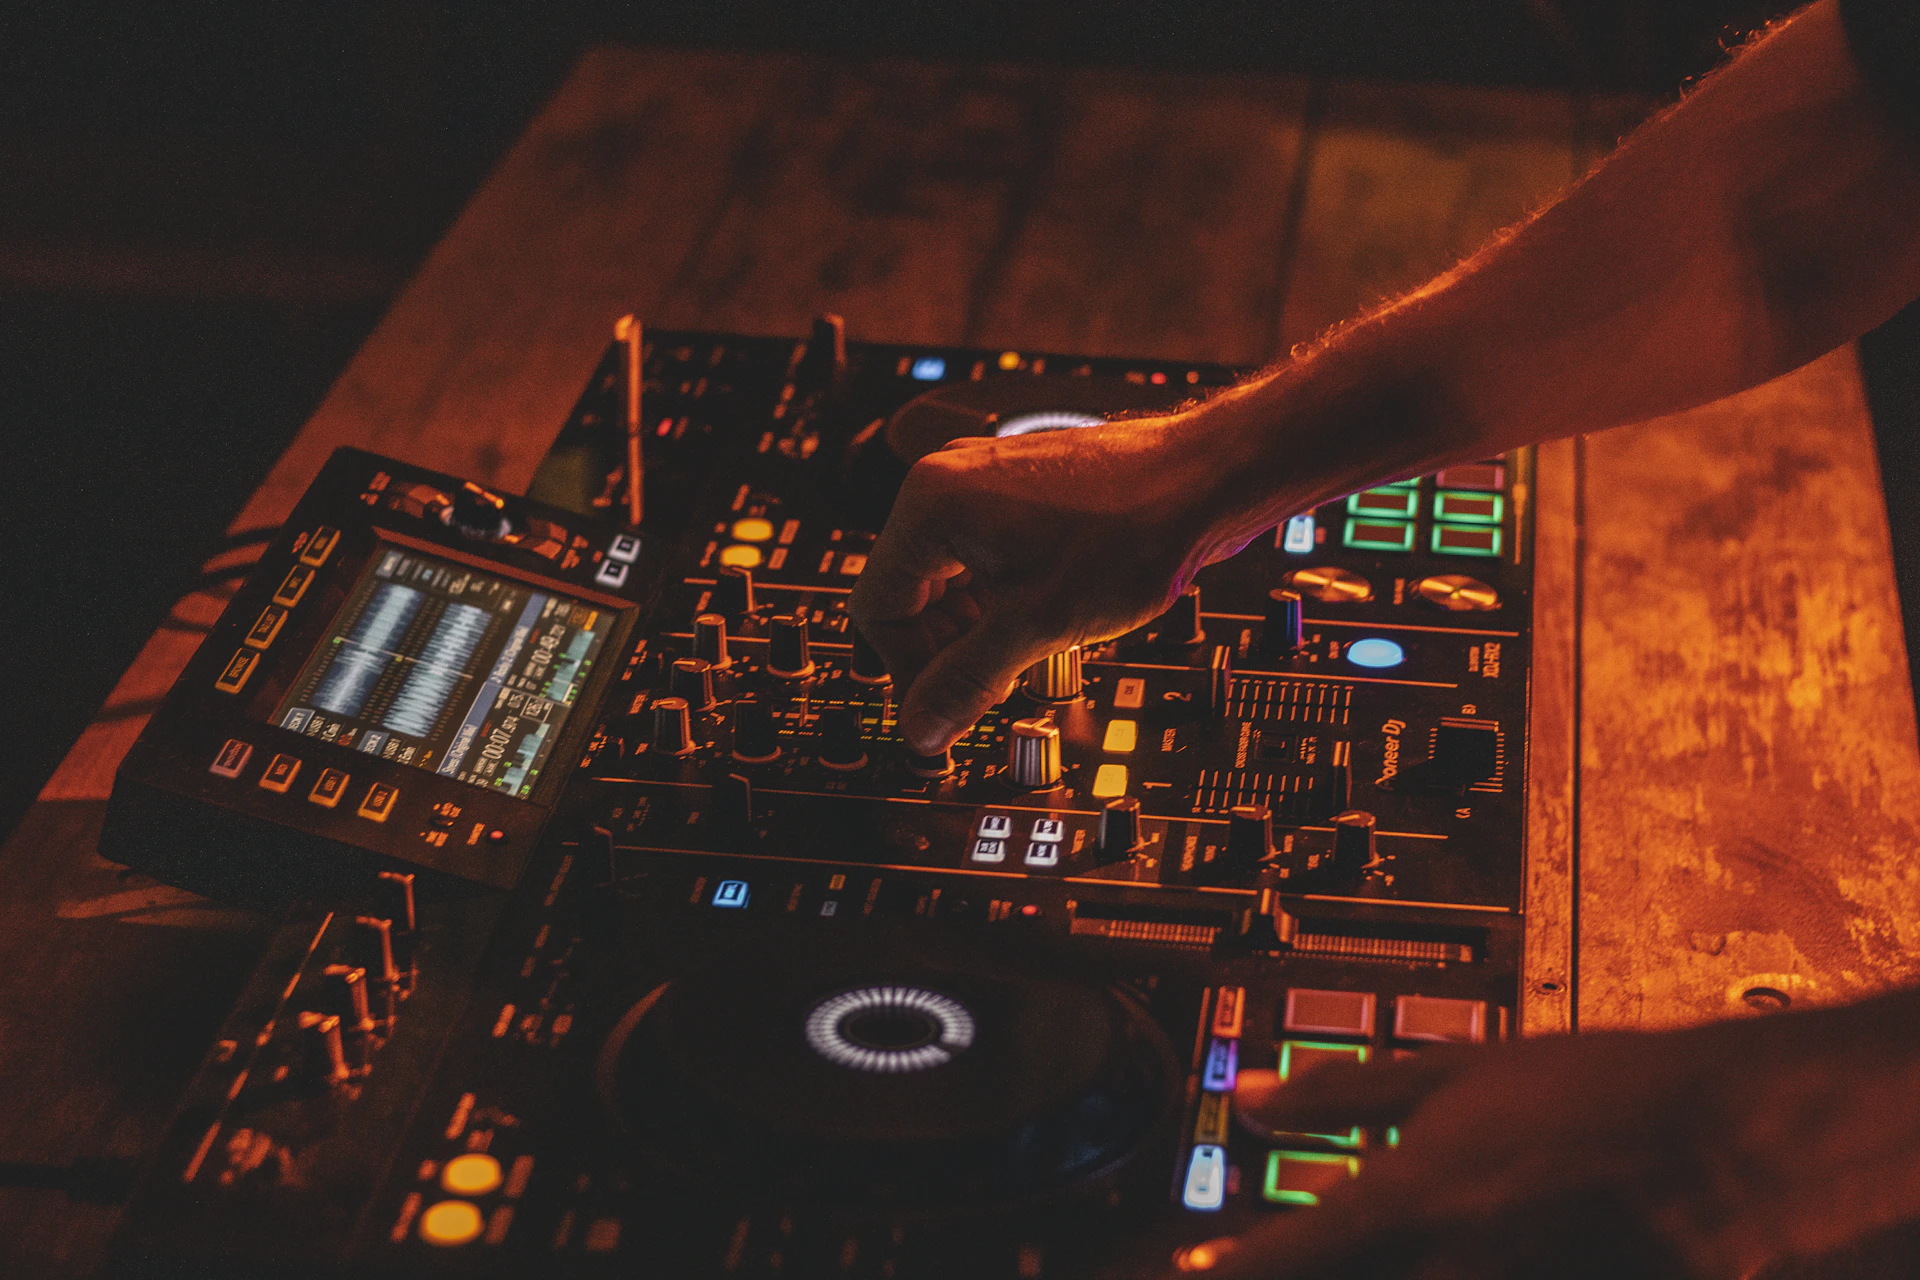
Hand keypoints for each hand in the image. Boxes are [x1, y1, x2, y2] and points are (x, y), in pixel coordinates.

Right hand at [849, 411, 1252, 753]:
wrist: (1204, 480)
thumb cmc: (1129, 532)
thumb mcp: (1035, 627)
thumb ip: (965, 683)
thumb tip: (920, 730)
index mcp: (931, 504)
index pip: (876, 606)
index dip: (907, 669)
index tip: (943, 706)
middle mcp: (946, 479)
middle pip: (907, 590)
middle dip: (942, 647)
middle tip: (988, 686)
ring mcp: (983, 478)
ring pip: (946, 576)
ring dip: (971, 626)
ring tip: (1023, 652)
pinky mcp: (1018, 487)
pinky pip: (980, 553)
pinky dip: (996, 595)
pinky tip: (1038, 619)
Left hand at [1172, 1000, 1919, 1279]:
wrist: (1730, 1141)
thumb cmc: (1597, 1095)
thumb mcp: (1458, 1070)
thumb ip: (1345, 1093)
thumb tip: (1255, 1097)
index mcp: (1406, 1204)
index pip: (1278, 1262)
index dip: (1221, 1274)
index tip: (1183, 1275)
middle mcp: (1443, 1272)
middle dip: (1287, 1278)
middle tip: (1257, 1260)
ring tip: (1374, 1248)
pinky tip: (1440, 1259)